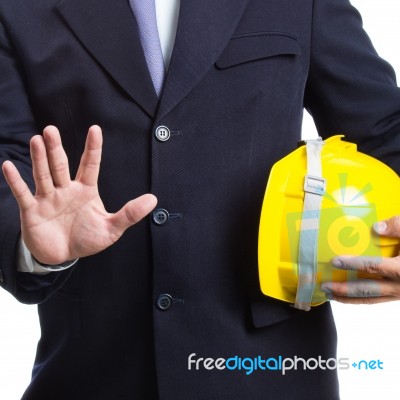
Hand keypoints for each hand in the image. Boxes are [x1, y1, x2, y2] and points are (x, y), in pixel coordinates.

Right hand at [2, 125, 156, 264]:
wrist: (63, 256)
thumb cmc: (87, 239)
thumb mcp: (112, 228)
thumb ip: (130, 214)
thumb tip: (154, 199)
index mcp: (86, 190)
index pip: (90, 165)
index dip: (93, 148)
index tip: (95, 129)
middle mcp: (66, 190)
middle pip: (60, 165)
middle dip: (56, 148)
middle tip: (51, 130)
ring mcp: (48, 198)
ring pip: (43, 175)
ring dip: (39, 158)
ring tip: (37, 139)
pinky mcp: (32, 211)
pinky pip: (23, 193)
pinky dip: (15, 181)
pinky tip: (7, 165)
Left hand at [320, 216, 399, 303]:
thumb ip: (399, 226)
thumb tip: (375, 227)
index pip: (374, 267)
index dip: (353, 264)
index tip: (334, 261)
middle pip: (368, 291)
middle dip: (345, 291)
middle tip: (324, 287)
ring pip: (373, 300)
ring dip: (350, 299)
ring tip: (331, 296)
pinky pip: (379, 300)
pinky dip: (363, 299)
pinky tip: (351, 295)